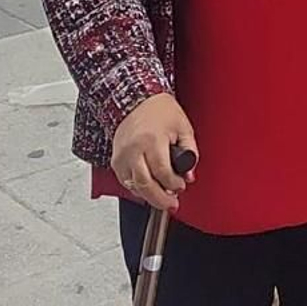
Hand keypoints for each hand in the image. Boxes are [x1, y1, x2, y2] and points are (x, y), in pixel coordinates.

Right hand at [111, 93, 196, 212]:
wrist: (136, 100)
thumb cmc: (161, 111)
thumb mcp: (184, 128)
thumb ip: (191, 153)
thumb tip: (189, 175)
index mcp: (152, 140)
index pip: (162, 172)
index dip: (174, 184)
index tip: (181, 186)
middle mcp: (134, 149)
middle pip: (144, 184)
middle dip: (160, 199)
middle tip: (171, 204)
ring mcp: (122, 155)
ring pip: (133, 186)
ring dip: (148, 196)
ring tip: (162, 198)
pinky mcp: (115, 160)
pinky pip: (125, 181)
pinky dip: (137, 188)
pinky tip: (148, 188)